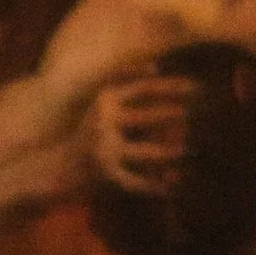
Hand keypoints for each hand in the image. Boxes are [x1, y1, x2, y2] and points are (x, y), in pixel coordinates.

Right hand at [82, 69, 193, 198]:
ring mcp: (105, 150)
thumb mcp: (101, 102)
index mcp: (104, 100)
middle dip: (171, 116)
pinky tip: (173, 188)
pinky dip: (157, 187)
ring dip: (171, 152)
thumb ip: (125, 82)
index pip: (144, 89)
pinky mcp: (107, 176)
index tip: (197, 87)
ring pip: (147, 152)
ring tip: (188, 151)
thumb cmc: (89, 131)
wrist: (58, 168)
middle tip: (191, 115)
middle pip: (145, 118)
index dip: (172, 87)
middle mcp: (103, 123)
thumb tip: (157, 66)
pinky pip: (139, 183)